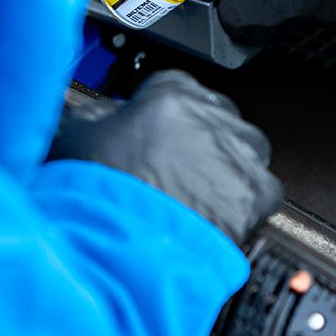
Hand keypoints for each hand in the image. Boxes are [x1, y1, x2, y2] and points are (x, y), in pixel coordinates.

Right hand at [49, 72, 283, 243]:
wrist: (124, 246)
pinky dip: (244, 203)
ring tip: (195, 195)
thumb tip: (96, 113)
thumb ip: (90, 115)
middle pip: (215, 117)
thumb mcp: (72, 138)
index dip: (161, 115)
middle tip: (172, 168)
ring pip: (244, 151)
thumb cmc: (98, 196)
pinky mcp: (257, 192)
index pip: (174, 89)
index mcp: (170, 94)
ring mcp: (239, 154)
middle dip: (197, 140)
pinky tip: (216, 215)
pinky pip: (263, 191)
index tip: (154, 132)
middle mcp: (212, 117)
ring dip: (224, 168)